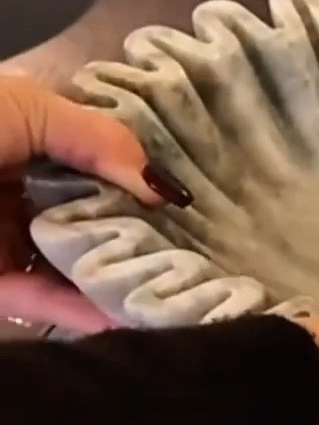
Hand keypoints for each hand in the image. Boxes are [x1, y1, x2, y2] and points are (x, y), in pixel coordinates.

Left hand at [0, 76, 174, 330]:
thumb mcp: (30, 109)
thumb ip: (101, 140)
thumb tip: (162, 186)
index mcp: (23, 140)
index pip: (97, 161)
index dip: (140, 176)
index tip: (190, 196)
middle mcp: (15, 189)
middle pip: (89, 217)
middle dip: (137, 232)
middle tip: (195, 248)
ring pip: (68, 265)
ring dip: (114, 277)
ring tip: (169, 289)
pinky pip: (37, 299)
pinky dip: (77, 309)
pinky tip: (121, 315)